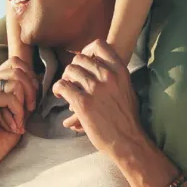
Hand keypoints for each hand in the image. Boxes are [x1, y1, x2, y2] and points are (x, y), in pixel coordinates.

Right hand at [0, 57, 36, 162]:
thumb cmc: (2, 134)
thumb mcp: (19, 108)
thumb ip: (26, 91)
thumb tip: (39, 77)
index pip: (16, 62)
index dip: (30, 78)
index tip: (30, 100)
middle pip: (18, 69)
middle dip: (31, 91)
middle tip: (28, 111)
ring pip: (16, 82)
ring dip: (23, 104)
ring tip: (18, 120)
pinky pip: (11, 97)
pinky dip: (18, 113)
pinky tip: (14, 125)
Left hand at [52, 40, 148, 156]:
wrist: (128, 141)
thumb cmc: (127, 119)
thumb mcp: (128, 90)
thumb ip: (116, 77)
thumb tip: (103, 68)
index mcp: (120, 71)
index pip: (99, 45)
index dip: (86, 50)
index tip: (83, 62)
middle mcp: (108, 76)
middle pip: (80, 58)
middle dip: (73, 68)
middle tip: (71, 80)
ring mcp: (95, 88)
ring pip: (69, 70)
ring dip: (64, 79)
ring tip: (65, 89)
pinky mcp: (83, 102)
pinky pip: (62, 86)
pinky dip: (58, 89)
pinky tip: (61, 96)